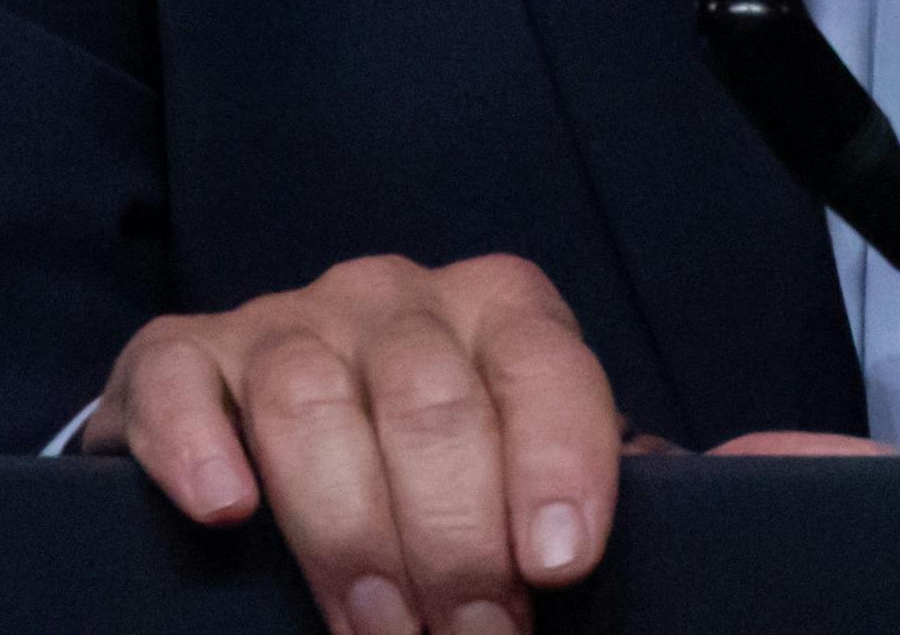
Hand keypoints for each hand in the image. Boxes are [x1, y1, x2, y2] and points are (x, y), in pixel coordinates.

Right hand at [85, 252, 627, 634]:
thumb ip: (598, 487)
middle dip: (453, 538)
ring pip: (312, 397)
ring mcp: (285, 318)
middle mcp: (396, 297)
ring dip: (346, 530)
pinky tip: (227, 511)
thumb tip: (718, 505)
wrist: (269, 438)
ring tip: (372, 627)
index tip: (559, 567)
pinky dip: (200, 445)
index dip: (557, 466)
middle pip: (430, 399)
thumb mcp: (528, 474)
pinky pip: (184, 376)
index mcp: (502, 315)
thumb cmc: (432, 477)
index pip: (546, 368)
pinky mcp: (180, 352)